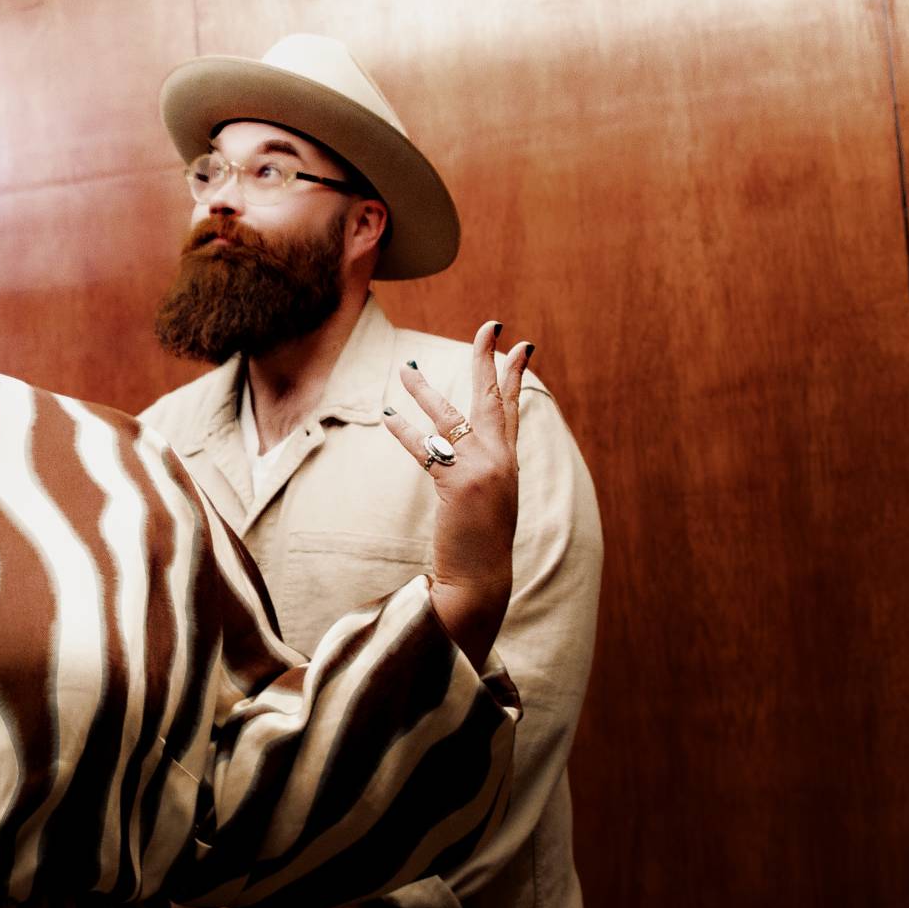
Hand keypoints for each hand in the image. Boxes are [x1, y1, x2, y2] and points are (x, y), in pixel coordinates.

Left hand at [381, 321, 529, 665]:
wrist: (481, 582)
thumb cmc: (478, 546)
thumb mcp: (489, 502)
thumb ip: (483, 473)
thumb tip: (462, 452)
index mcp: (509, 464)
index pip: (514, 411)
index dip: (515, 377)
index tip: (521, 346)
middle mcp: (501, 462)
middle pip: (494, 399)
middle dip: (489, 360)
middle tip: (489, 325)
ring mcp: (482, 472)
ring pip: (452, 418)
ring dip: (426, 390)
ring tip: (406, 368)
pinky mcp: (458, 485)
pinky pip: (426, 450)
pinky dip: (405, 432)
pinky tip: (388, 415)